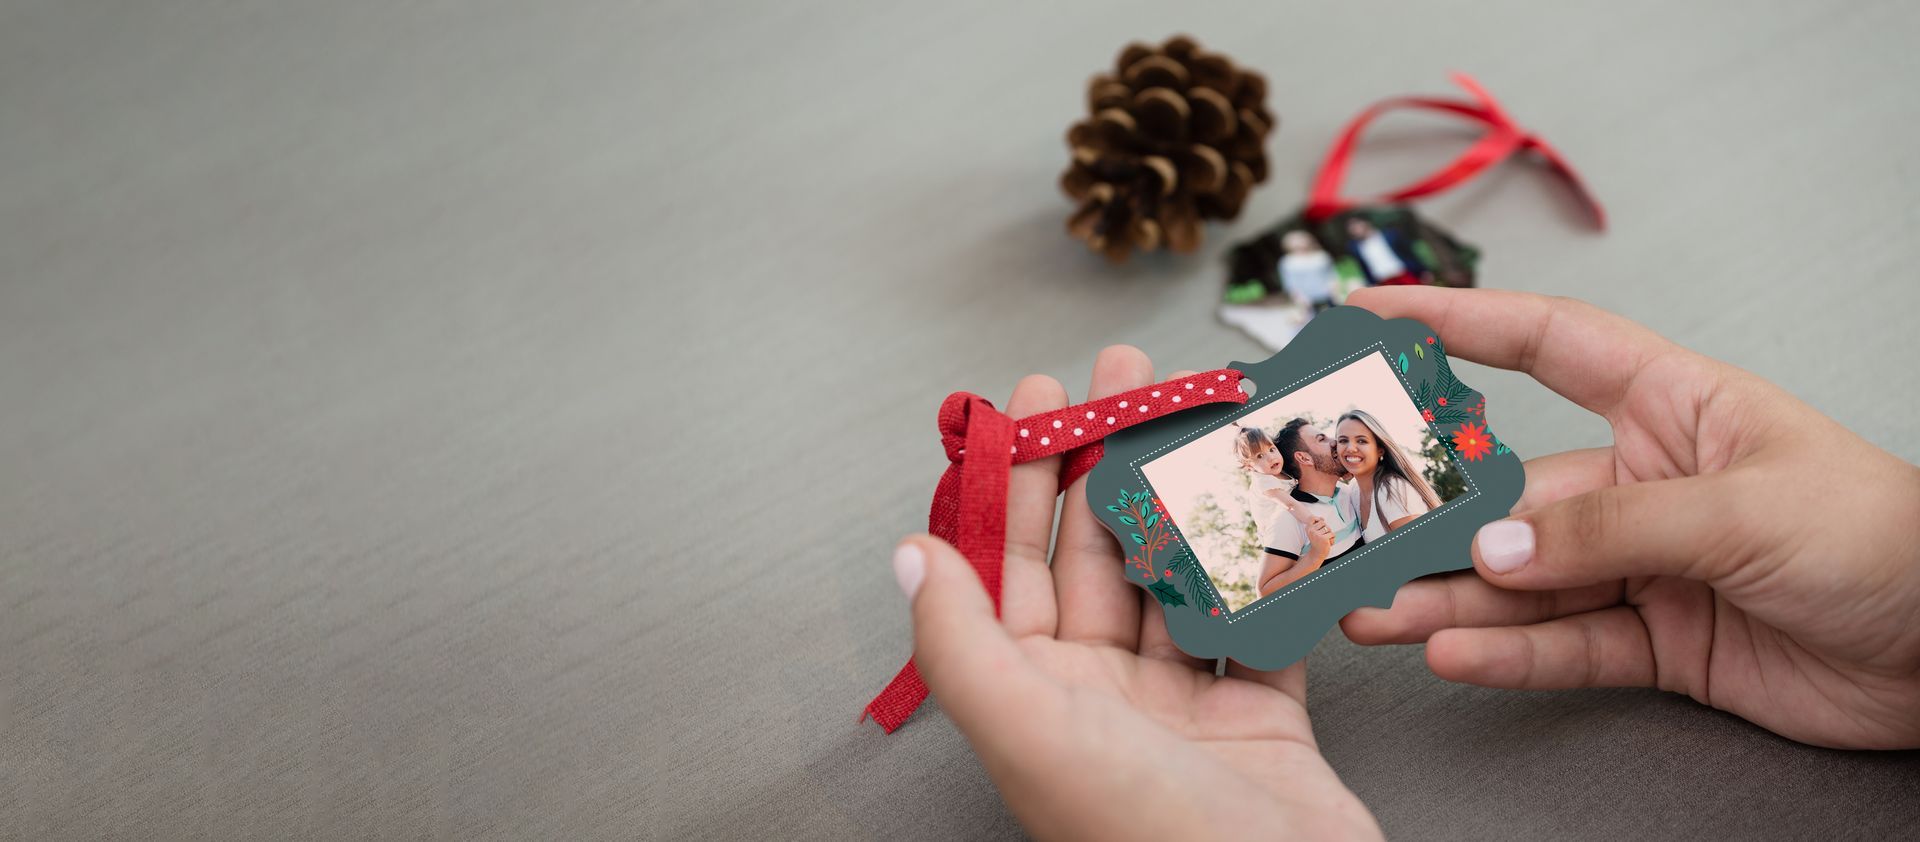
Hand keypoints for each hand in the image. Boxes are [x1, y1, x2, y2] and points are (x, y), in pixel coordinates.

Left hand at [896, 347, 1379, 839]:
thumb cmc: (1147, 836)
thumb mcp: (1030, 730)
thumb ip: (960, 638)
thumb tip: (907, 552)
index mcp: (1034, 700)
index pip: (1011, 568)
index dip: (1017, 479)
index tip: (1032, 399)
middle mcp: (1101, 699)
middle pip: (1098, 554)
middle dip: (1107, 459)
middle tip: (1125, 378)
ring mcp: (1183, 706)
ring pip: (1180, 573)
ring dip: (1189, 494)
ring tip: (1200, 413)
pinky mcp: (1262, 717)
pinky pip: (1261, 620)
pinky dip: (1267, 560)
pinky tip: (1268, 497)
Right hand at [1307, 516, 1334, 554]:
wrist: (1317, 553)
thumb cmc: (1317, 542)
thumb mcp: (1315, 531)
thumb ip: (1318, 523)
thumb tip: (1322, 518)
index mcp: (1308, 528)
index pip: (1316, 519)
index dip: (1320, 524)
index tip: (1319, 531)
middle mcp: (1311, 531)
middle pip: (1324, 523)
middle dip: (1326, 529)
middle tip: (1323, 536)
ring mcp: (1317, 535)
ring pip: (1329, 528)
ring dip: (1329, 534)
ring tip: (1326, 540)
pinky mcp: (1323, 538)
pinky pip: (1332, 534)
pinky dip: (1332, 538)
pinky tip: (1328, 543)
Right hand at [1339, 288, 1919, 748]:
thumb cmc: (1890, 540)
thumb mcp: (1746, 510)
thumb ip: (1613, 529)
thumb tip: (1499, 549)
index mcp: (1676, 408)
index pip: (1549, 346)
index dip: (1460, 323)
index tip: (1376, 316)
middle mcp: (1648, 483)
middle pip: (1515, 490)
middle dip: (1433, 511)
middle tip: (1354, 522)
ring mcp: (1648, 566)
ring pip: (1524, 581)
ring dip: (1449, 599)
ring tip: (1376, 612)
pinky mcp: (1659, 643)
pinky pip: (1564, 646)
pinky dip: (1507, 654)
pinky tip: (1452, 653)